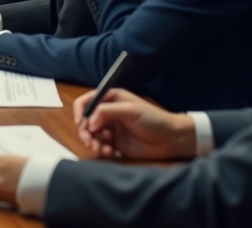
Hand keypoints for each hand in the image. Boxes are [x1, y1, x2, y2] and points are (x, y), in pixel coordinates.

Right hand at [73, 87, 195, 159]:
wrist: (171, 139)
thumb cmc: (153, 119)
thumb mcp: (129, 110)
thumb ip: (106, 112)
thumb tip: (89, 124)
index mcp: (110, 99)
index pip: (86, 102)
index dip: (80, 112)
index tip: (81, 124)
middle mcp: (108, 112)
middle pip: (86, 121)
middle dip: (86, 131)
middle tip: (90, 141)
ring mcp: (111, 128)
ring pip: (91, 135)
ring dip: (92, 142)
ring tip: (100, 149)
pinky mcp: (115, 143)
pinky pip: (100, 146)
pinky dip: (101, 150)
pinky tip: (109, 152)